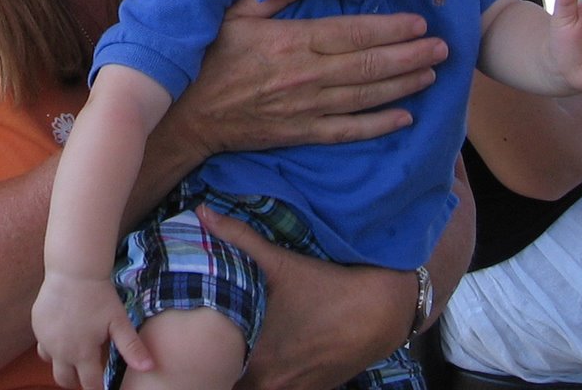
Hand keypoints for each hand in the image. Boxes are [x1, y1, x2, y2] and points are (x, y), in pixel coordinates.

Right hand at [33, 270, 150, 389]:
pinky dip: (51, 343)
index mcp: (82, 353)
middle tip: (86, 372)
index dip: (97, 388)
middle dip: (75, 380)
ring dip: (61, 362)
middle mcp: (60, 351)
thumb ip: (131, 348)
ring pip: (50, 361)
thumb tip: (150, 368)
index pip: (89, 384)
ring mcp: (45, 338)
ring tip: (73, 351)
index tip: (102, 386)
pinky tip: (63, 330)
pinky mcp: (36, 324)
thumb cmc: (99, 296)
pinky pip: (42, 342)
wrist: (73, 270)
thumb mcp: (119, 321)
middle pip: (64, 380)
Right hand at [168, 11, 446, 161]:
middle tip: (443, 47)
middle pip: (369, 65)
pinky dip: (378, 125)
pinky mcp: (301, 133)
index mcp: (292, 42)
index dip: (390, 28)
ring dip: (404, 85)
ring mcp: (306, 108)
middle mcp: (306, 76)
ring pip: (366, 96)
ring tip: (432, 74)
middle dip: (411, 55)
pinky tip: (404, 118)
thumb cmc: (209, 59)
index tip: (419, 22)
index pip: (353, 34)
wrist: (187, 116)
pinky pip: (348, 131)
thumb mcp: (234, 15)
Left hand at [194, 208, 411, 389]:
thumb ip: (237, 236)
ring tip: (239, 356)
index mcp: (258, 360)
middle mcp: (275, 383)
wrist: (382, 310)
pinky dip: (273, 382)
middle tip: (214, 351)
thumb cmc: (327, 286)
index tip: (198, 350)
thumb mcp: (280, 261)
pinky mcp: (316, 389)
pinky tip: (272, 361)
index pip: (218, 378)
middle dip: (224, 372)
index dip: (207, 367)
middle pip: (236, 387)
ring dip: (249, 378)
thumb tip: (201, 210)